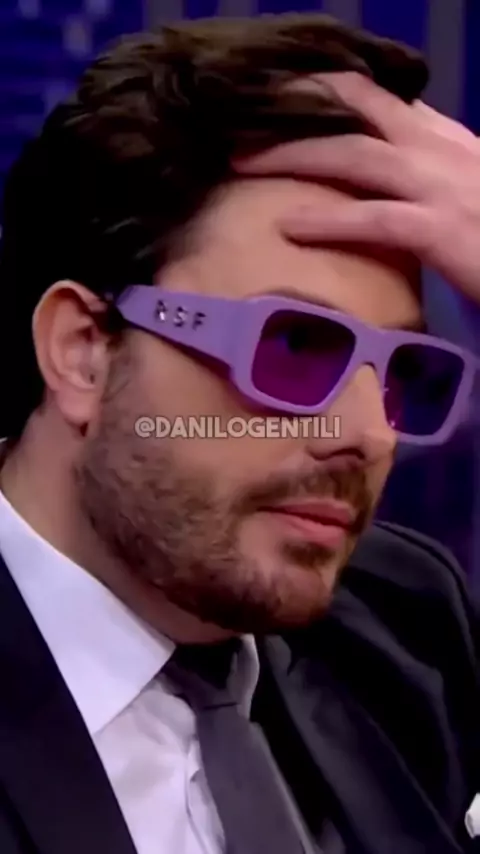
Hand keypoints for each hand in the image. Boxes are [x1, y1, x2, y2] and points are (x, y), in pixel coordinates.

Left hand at [235, 72, 479, 305]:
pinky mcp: (446, 228)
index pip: (380, 98)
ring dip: (290, 155)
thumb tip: (376, 194)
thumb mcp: (463, 197)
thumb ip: (422, 188)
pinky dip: (327, 221)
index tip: (276, 100)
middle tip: (240, 119)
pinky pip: (375, 217)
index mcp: (449, 141)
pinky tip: (287, 225)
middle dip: (293, 106)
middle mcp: (444, 150)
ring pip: (354, 154)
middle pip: (356, 108)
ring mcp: (445, 185)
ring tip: (240, 163)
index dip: (324, 91)